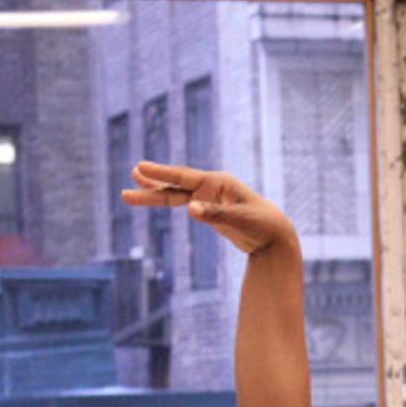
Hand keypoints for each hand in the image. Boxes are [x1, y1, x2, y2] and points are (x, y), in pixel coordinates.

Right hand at [121, 161, 294, 255]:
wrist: (276, 238)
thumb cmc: (263, 225)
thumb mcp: (241, 219)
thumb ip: (216, 214)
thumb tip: (190, 209)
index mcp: (220, 183)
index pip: (185, 177)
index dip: (162, 173)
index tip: (140, 168)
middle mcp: (213, 187)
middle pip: (177, 184)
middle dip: (154, 182)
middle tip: (131, 176)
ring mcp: (210, 199)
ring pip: (177, 196)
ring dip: (155, 195)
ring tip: (129, 194)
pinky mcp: (210, 212)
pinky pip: (184, 204)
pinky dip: (169, 203)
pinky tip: (155, 199)